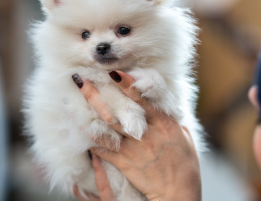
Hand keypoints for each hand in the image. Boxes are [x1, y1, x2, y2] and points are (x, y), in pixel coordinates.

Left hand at [73, 70, 200, 200]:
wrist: (178, 193)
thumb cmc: (185, 163)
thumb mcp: (185, 136)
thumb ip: (172, 119)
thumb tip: (162, 105)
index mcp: (163, 123)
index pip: (142, 99)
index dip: (127, 84)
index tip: (113, 72)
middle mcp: (146, 132)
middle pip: (117, 110)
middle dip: (97, 94)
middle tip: (81, 80)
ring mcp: (133, 147)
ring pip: (106, 126)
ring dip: (89, 112)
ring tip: (75, 101)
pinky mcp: (125, 162)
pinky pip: (103, 149)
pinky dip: (91, 139)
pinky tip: (80, 129)